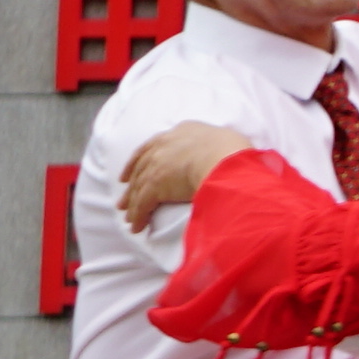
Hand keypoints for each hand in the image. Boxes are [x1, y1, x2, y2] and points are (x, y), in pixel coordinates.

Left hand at [116, 123, 252, 230]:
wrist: (225, 159)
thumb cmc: (234, 151)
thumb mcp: (223, 139)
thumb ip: (214, 146)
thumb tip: (220, 155)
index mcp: (182, 131)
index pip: (153, 145)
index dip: (139, 160)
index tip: (130, 172)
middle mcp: (164, 145)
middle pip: (141, 167)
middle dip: (131, 186)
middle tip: (125, 201)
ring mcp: (157, 164)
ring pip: (139, 187)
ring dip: (133, 205)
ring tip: (130, 218)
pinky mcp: (155, 184)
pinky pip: (142, 204)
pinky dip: (138, 216)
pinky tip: (137, 226)